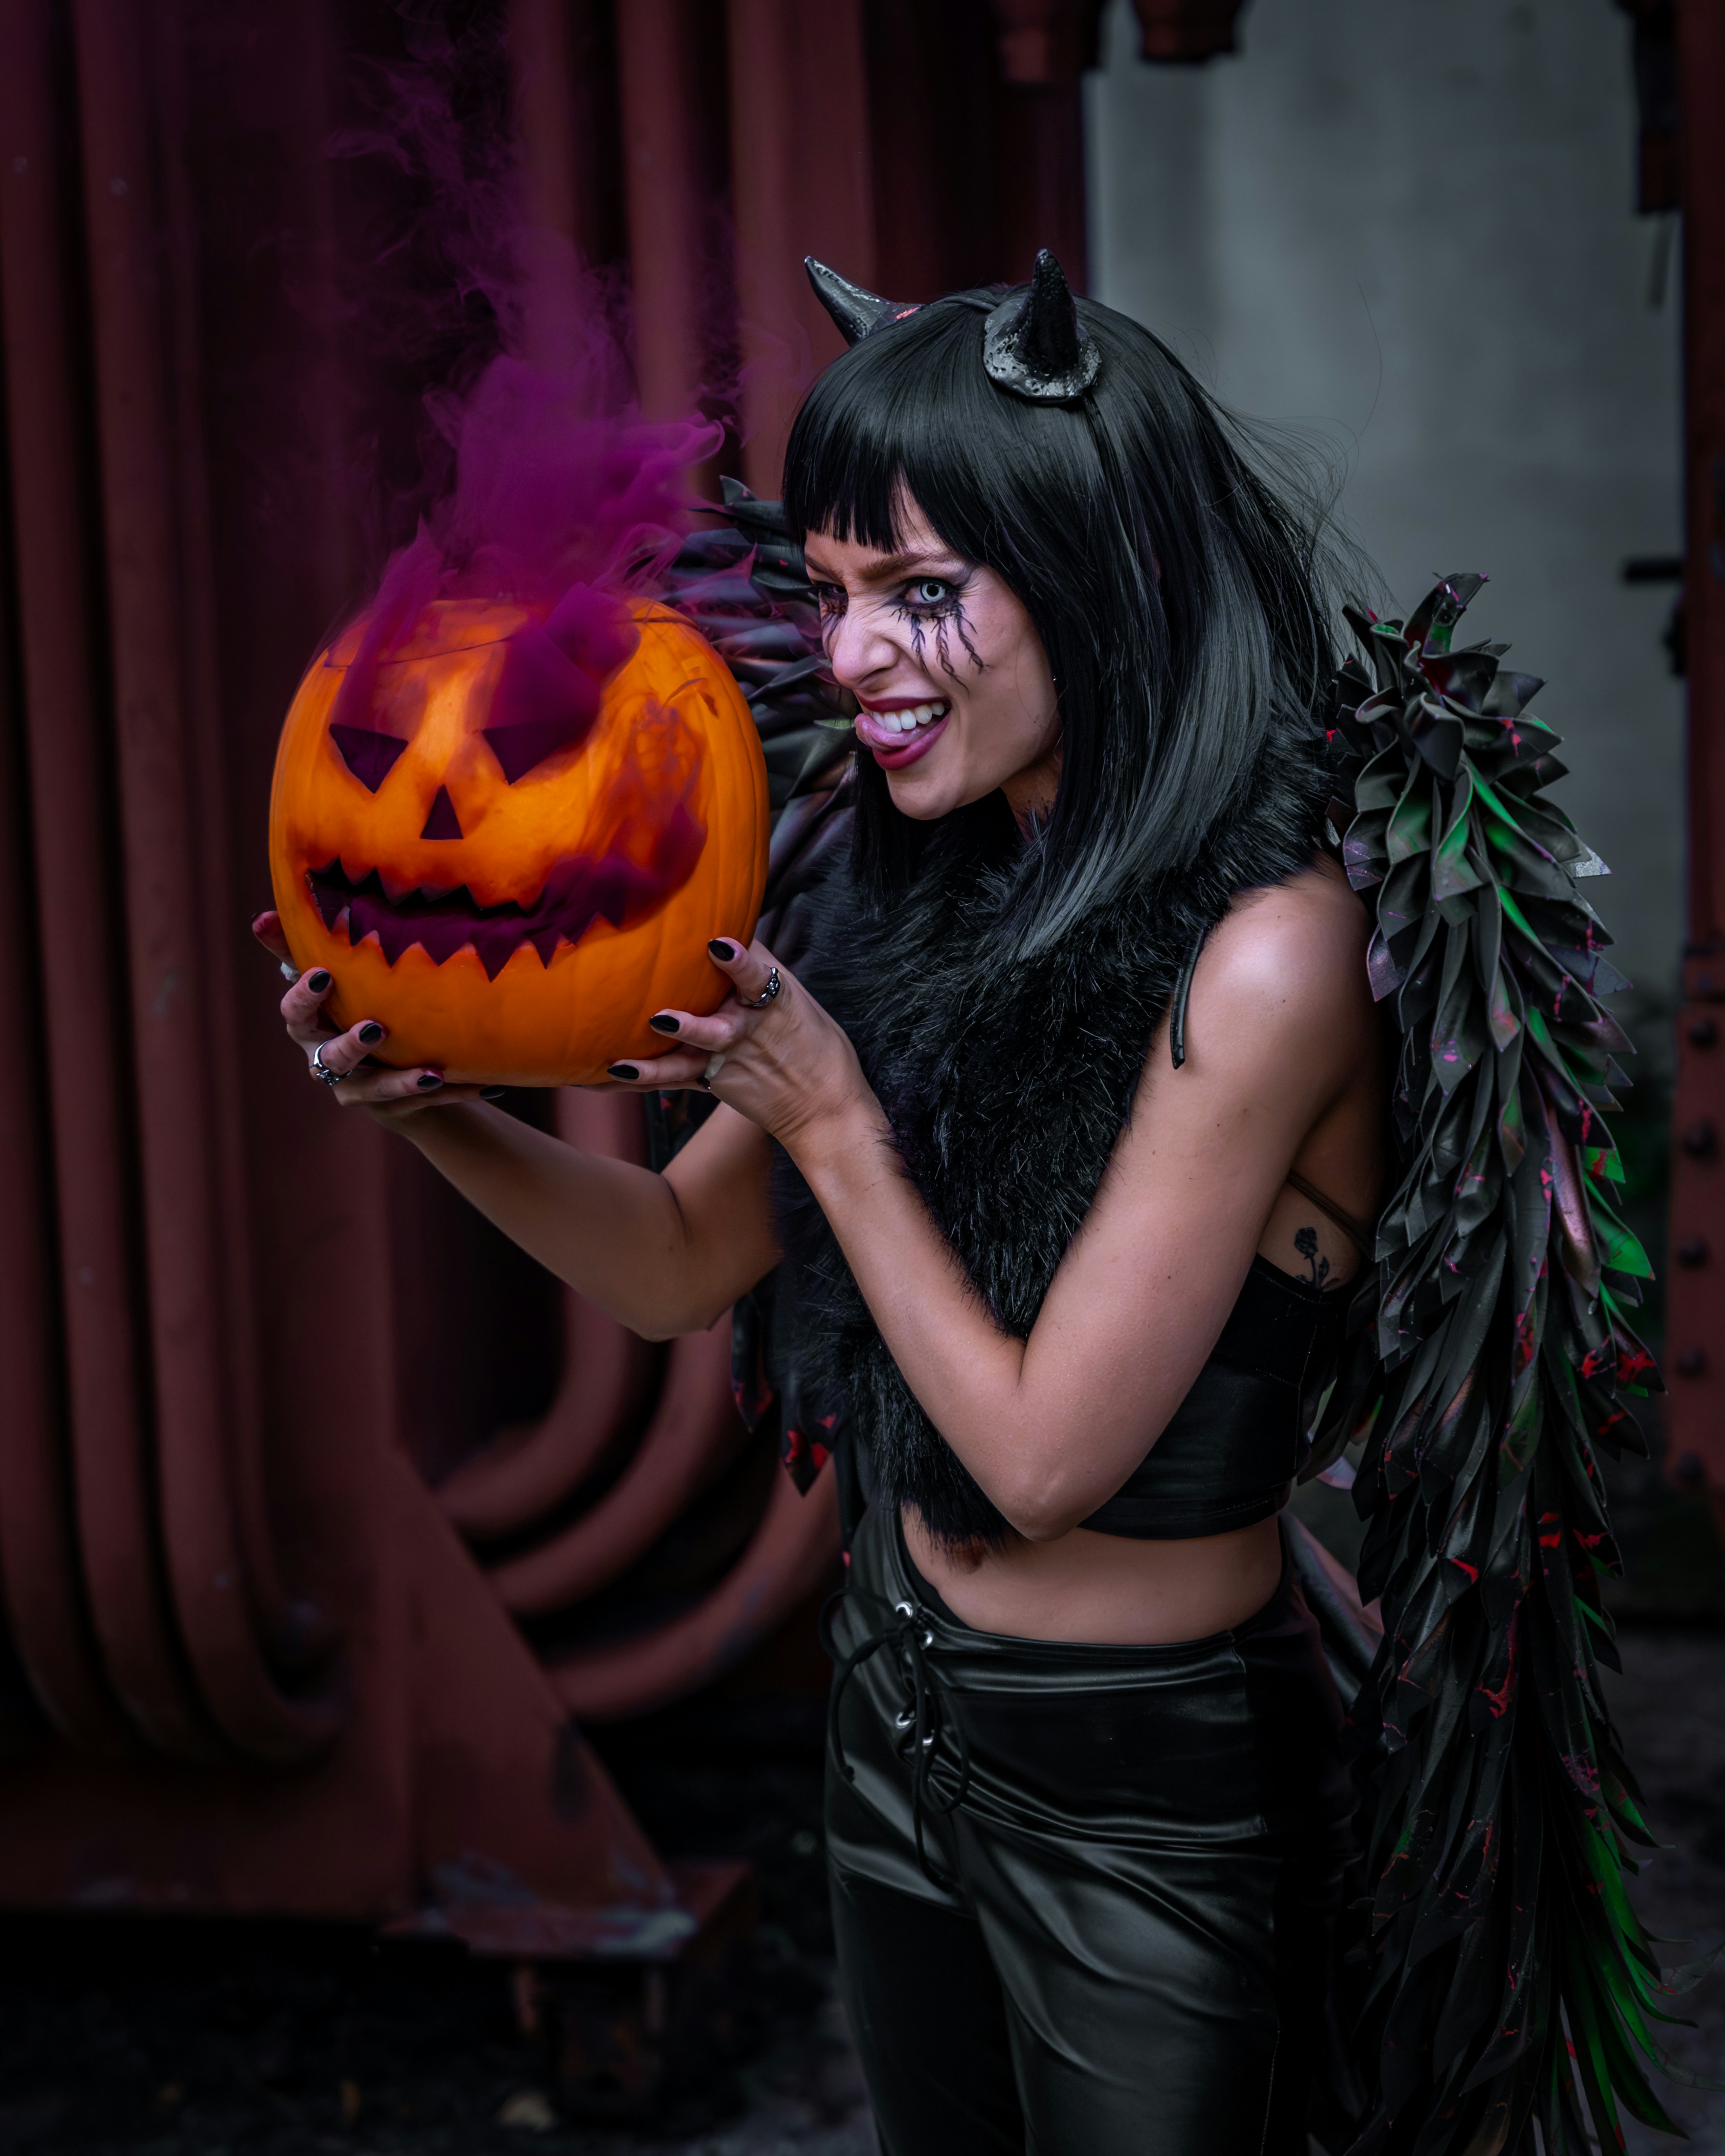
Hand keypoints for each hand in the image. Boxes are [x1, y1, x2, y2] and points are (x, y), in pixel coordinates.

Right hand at [252, 911, 489, 1123]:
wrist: (384, 1061)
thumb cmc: (351, 1001)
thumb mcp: (332, 973)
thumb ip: (300, 945)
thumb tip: (260, 916)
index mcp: (309, 1026)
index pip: (294, 1013)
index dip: (304, 997)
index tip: (323, 973)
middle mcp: (326, 1061)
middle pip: (331, 1058)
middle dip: (350, 1046)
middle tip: (375, 1028)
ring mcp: (358, 1089)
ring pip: (376, 1090)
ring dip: (403, 1082)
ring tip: (433, 1073)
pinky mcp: (393, 1109)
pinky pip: (424, 1103)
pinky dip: (452, 1093)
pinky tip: (481, 1087)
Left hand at [605, 935, 880, 1158]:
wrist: (826, 1109)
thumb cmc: (814, 1046)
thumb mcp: (796, 999)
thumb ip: (759, 970)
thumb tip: (723, 933)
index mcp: (779, 999)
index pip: (757, 974)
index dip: (738, 960)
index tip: (718, 946)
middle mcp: (752, 1026)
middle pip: (720, 1017)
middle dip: (696, 1015)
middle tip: (664, 1012)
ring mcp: (731, 1055)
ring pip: (693, 1052)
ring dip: (663, 1053)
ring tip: (631, 1053)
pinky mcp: (714, 1079)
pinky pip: (673, 1077)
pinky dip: (642, 1075)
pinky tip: (610, 1074)